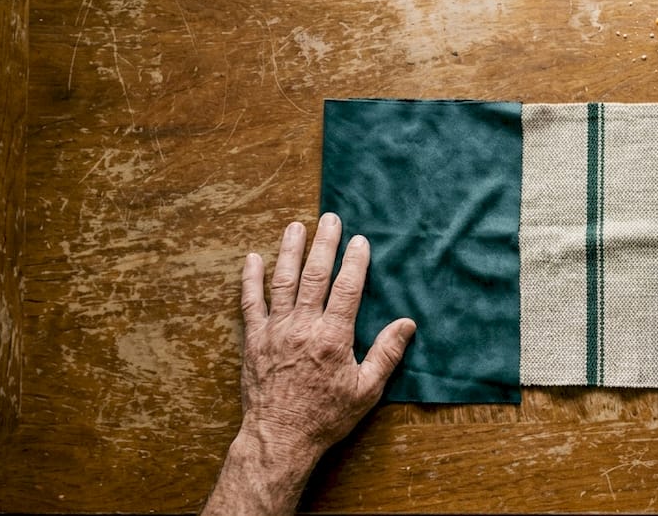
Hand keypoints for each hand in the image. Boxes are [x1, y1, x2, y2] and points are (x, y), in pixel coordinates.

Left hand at [203, 213, 414, 515]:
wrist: (279, 439)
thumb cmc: (326, 417)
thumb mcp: (367, 389)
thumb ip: (387, 353)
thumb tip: (407, 324)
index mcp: (333, 336)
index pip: (347, 288)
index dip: (355, 261)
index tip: (360, 240)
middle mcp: (302, 326)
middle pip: (315, 275)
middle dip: (324, 243)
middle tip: (330, 218)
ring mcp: (275, 330)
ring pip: (282, 281)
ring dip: (290, 251)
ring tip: (296, 226)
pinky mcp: (253, 340)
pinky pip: (250, 303)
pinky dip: (250, 279)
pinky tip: (252, 258)